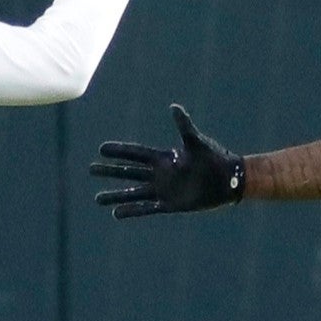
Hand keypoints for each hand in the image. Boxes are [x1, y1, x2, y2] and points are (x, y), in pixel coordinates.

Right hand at [91, 104, 243, 218]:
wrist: (229, 180)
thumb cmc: (215, 158)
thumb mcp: (196, 142)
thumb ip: (183, 126)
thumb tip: (173, 107)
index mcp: (164, 158)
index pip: (136, 153)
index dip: (119, 151)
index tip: (101, 149)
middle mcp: (160, 174)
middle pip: (129, 172)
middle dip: (110, 171)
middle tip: (91, 169)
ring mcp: (163, 190)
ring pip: (133, 193)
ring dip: (115, 195)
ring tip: (97, 199)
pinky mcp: (170, 205)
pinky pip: (146, 209)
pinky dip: (131, 211)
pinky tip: (116, 214)